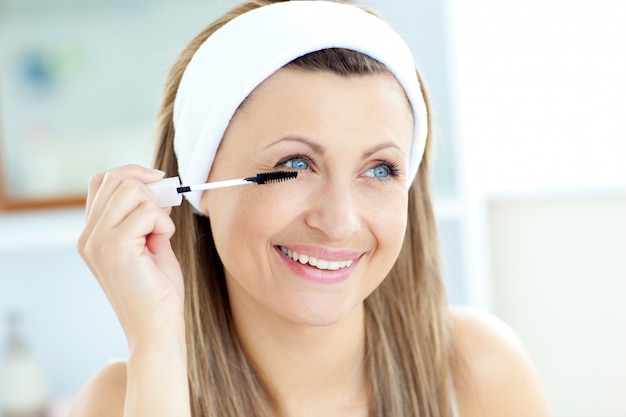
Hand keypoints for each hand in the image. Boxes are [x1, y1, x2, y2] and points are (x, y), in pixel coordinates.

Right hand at [77, 165, 184, 347]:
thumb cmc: (157, 290)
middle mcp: (89, 235)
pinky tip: (160, 246)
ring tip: (159, 236)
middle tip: (162, 216)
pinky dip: (164, 224)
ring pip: (131, 189)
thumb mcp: (150, 242)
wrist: (157, 327)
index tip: (159, 183)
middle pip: (116, 179)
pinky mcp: (115, 246)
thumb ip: (147, 216)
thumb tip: (158, 186)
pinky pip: (148, 211)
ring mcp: (98, 240)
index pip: (102, 182)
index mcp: (93, 234)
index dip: (133, 173)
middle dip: (148, 188)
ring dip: (156, 208)